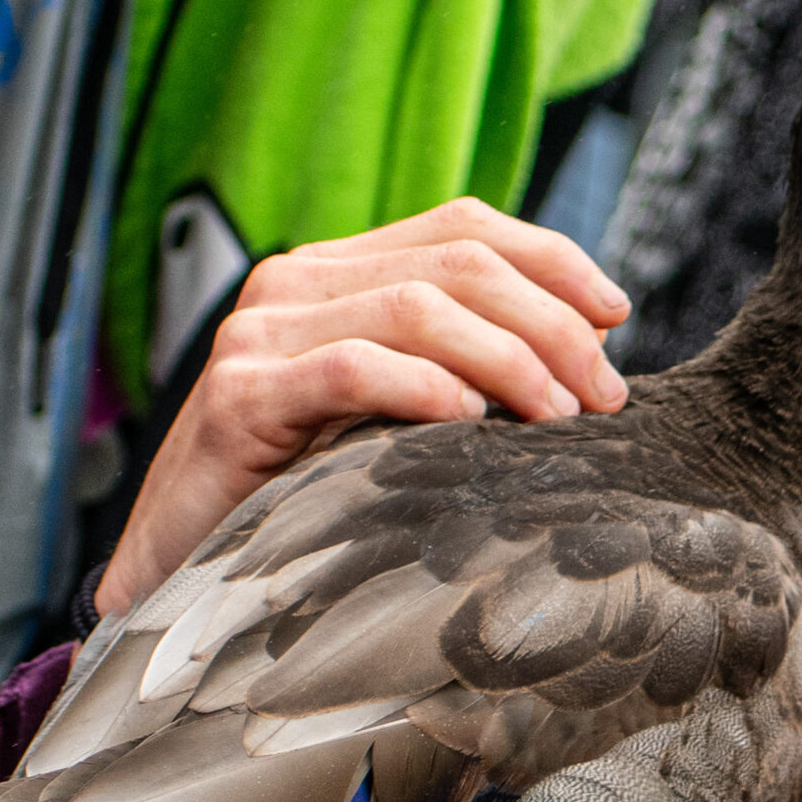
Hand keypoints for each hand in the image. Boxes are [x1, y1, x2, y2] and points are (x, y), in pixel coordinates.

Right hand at [95, 197, 631, 615]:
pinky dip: (426, 388)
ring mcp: (262, 333)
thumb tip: (589, 357)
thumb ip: (466, 370)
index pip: (465, 226)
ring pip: (418, 307)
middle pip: (458, 263)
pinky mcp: (240, 395)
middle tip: (604, 396)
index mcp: (342, 273)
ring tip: (559, 419)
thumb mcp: (400, 417)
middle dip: (552, 324)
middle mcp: (298, 283)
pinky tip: (471, 424)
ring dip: (510, 359)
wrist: (184, 574)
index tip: (617, 317)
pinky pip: (354, 369)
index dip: (554, 261)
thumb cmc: (308, 498)